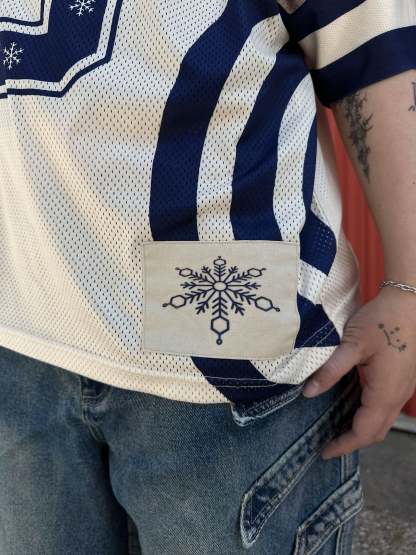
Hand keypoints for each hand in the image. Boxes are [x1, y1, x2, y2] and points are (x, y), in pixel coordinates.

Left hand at [302, 285, 415, 458]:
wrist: (409, 303)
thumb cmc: (381, 321)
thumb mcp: (352, 344)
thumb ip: (331, 370)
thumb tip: (308, 393)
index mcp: (385, 392)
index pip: (364, 431)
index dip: (344, 445)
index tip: (324, 453)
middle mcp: (398, 396)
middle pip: (376, 432)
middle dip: (352, 442)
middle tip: (327, 445)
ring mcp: (403, 389)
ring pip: (383, 421)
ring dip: (362, 431)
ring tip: (337, 430)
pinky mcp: (403, 380)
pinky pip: (387, 409)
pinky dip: (370, 417)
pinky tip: (354, 408)